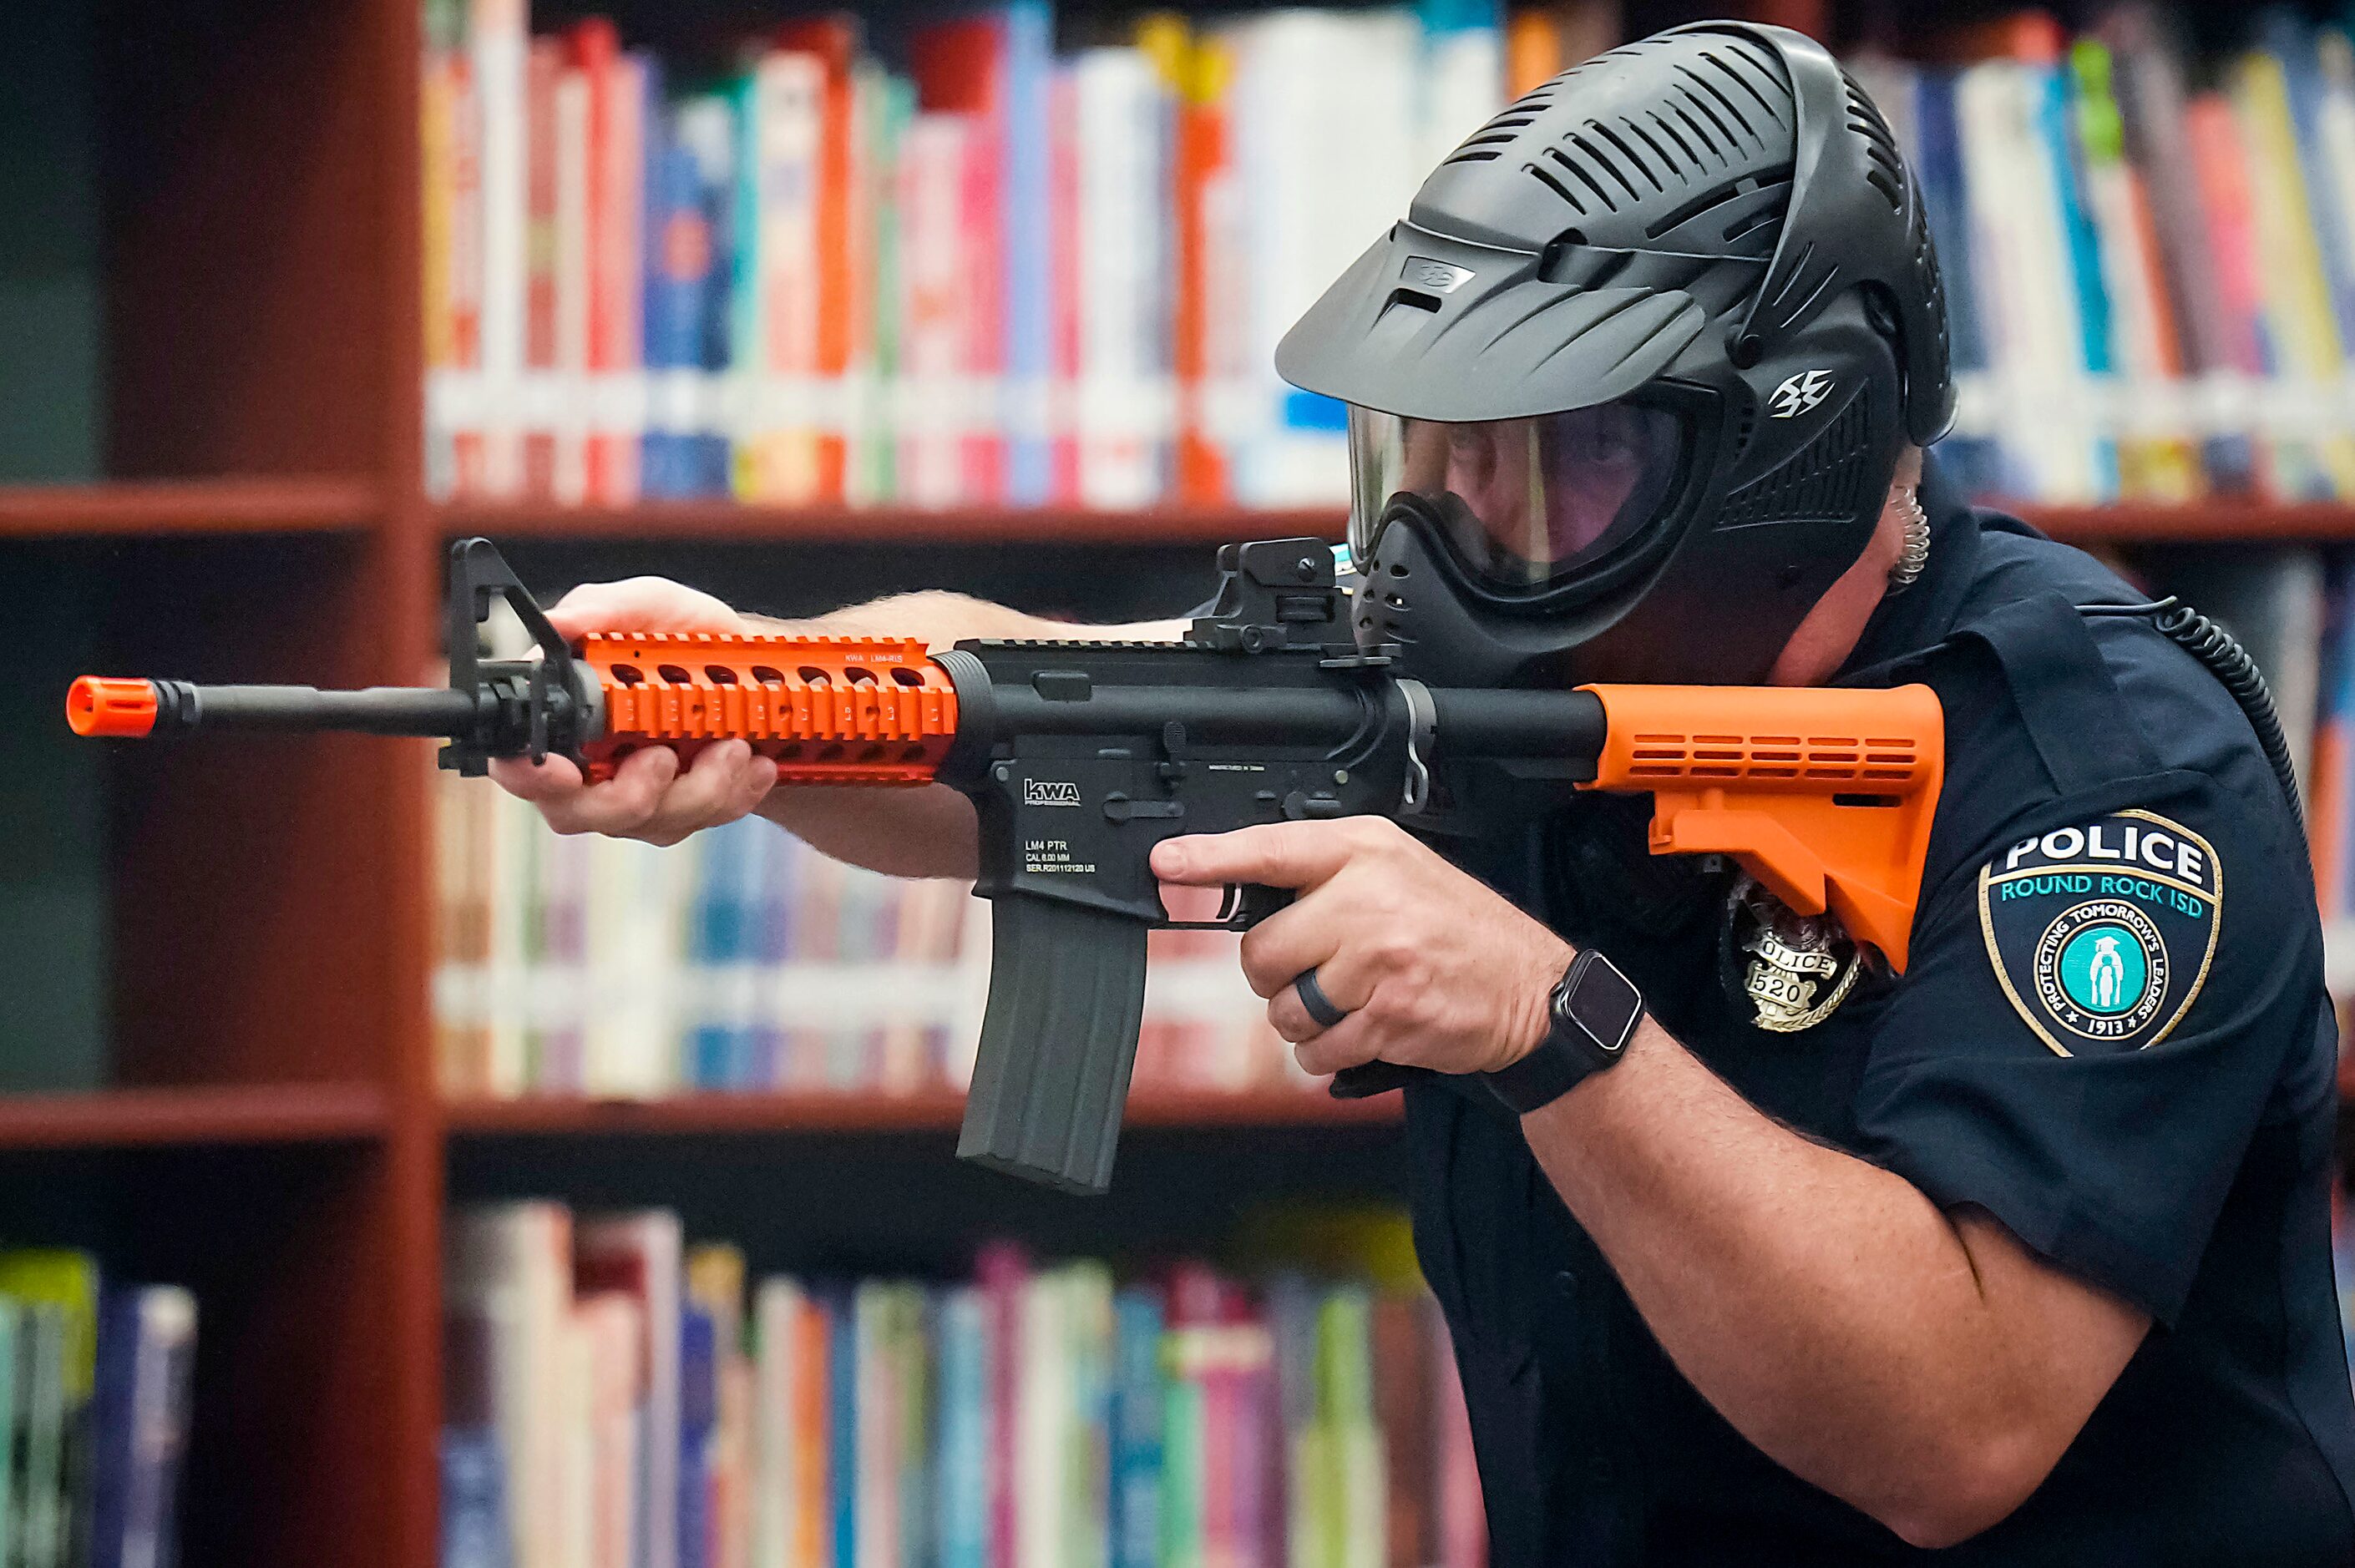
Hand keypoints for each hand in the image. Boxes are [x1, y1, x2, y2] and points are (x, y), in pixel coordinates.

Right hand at [488, 576, 778, 845]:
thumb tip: (557, 622)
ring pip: (653, 820)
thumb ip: (603, 608)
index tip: (565, 771)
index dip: (530, 776)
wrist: (764, 672)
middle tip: (665, 756)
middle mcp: (590, 767)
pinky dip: (735, 792)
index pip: (520, 763)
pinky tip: (756, 762)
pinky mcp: (684, 813)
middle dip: (631, 792)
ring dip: (700, 785)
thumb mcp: (652, 605)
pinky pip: (703, 821)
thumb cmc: (690, 638)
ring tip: (734, 743)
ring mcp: (638, 796)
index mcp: (565, 718)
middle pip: (581, 812)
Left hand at [1151, 817, 1573, 1078]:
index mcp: (1366, 851)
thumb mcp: (1400, 870)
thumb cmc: (1457, 930)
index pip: (1271, 849)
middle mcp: (1369, 899)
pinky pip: (1316, 1051)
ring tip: (1353, 1001)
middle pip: (1261, 950)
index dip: (1209, 858)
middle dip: (1278, 973)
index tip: (1166, 863)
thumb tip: (1241, 888)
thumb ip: (1328, 873)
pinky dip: (1331, 1052)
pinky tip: (1369, 1028)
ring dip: (1306, 1019)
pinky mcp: (1387, 1018)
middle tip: (1321, 968)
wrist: (1529, 991)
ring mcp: (1378, 961)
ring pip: (1284, 1009)